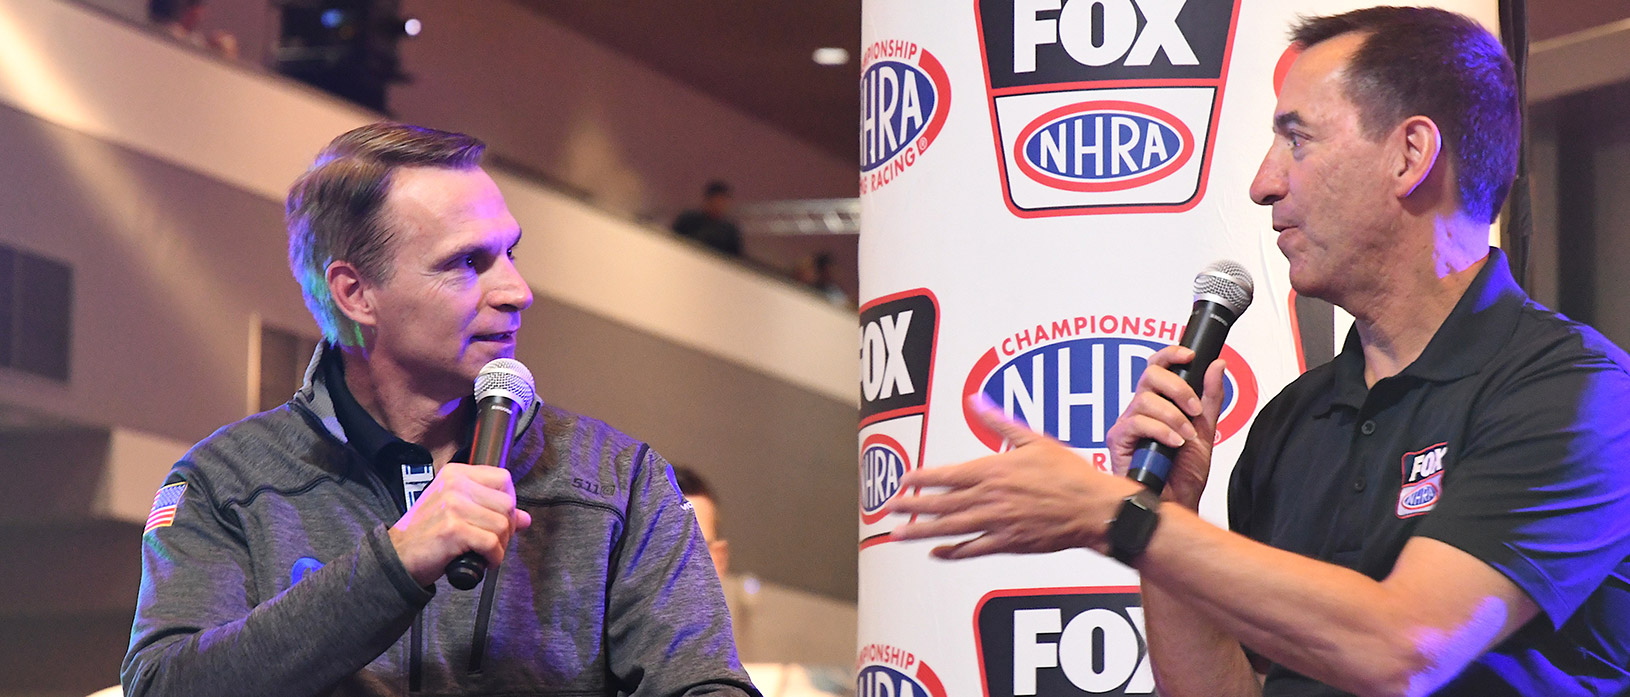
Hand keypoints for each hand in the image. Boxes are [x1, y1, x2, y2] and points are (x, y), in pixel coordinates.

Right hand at [387, 463, 531, 585]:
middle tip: (491, 542)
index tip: (499, 520)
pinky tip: (481, 562)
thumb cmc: (427, 536)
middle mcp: (455, 484)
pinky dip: (493, 558)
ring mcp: (454, 505)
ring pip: (503, 525)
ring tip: (483, 553)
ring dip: (499, 546)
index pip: (503, 479)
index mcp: (456, 474)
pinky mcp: (454, 529)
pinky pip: (492, 544)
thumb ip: (491, 510)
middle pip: (507, 503)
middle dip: (507, 529)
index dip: (508, 503)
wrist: (397, 558)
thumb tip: (525, 518)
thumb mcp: (458, 513)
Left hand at [886, 396, 1142, 558]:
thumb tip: (976, 400)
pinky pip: (973, 549)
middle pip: (941, 503)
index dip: (921, 479)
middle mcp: (989, 498)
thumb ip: (999, 422)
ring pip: (950, 528)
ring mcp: (997, 523)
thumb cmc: (1068, 473)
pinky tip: (936, 552)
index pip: (947, 475)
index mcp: (993, 470)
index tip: (902, 480)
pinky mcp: (1009, 542)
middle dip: (911, 505)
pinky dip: (952, 551)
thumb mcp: (1034, 439)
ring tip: (898, 533)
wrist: (1094, 509)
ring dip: (921, 531)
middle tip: (888, 508)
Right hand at [1105, 346, 1226, 508]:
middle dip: (1178, 388)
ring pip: (1145, 399)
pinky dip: (1161, 431)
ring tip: (1185, 437)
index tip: (1189, 356)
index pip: (1157, 367)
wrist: (1177, 506)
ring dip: (1173, 416)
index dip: (1170, 355)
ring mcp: (1127, 425)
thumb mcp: (1206, 431)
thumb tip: (1216, 365)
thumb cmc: (1184, 475)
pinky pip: (1137, 422)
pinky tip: (1173, 444)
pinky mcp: (1118, 441)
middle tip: (1193, 409)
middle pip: (1150, 375)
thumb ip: (1210, 398)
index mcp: (1159, 404)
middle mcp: (1140, 410)